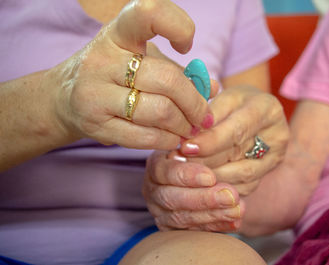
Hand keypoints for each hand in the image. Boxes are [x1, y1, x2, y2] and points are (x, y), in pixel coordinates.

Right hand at [47, 0, 215, 148]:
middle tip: (205, 115)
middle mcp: (103, 60)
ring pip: (159, 111)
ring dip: (184, 125)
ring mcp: (96, 94)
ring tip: (190, 128)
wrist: (64, 99)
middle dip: (195, 103)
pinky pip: (145, 137)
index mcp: (118, 34)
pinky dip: (168, 140)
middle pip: (167, 79)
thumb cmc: (114, 74)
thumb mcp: (141, 60)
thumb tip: (213, 87)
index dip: (179, 27)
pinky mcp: (97, 125)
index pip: (149, 14)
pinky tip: (173, 138)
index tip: (186, 45)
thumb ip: (177, 70)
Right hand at [143, 151, 244, 231]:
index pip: (165, 172)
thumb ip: (200, 143)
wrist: (197, 172)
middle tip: (231, 195)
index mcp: (156, 165)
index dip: (188, 175)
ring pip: (182, 218)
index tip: (211, 176)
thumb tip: (201, 145)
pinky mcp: (172, 228)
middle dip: (204, 199)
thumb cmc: (198, 151)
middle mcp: (153, 189)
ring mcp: (160, 211)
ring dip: (213, 215)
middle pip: (172, 199)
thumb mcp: (197, 141)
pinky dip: (216, 227)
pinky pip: (193, 231)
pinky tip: (235, 221)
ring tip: (238, 209)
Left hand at [174, 86, 288, 194]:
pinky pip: (244, 186)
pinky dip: (221, 186)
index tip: (185, 147)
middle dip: (205, 160)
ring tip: (187, 172)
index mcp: (268, 109)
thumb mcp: (224, 98)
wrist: (257, 112)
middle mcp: (278, 135)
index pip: (237, 129)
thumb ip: (210, 114)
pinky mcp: (269, 173)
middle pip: (238, 154)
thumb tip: (190, 135)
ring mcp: (276, 157)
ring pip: (241, 174)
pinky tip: (202, 183)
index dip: (210, 142)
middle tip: (178, 161)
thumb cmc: (236, 102)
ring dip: (211, 175)